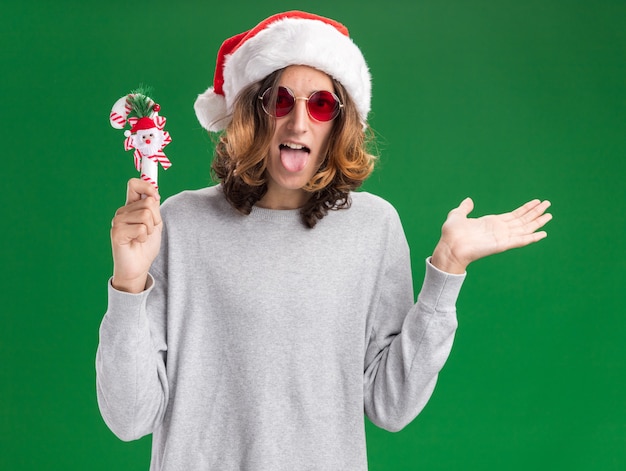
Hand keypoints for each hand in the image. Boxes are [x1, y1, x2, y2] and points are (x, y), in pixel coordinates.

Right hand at [110, 179, 162, 292]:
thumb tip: (153, 193)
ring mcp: (117, 221)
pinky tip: (137, 242)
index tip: (156, 196)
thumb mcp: (155, 224)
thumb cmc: (146, 246)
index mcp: (130, 207)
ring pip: (146, 215)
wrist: (138, 266)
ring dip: (150, 229)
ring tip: (142, 237)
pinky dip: (144, 236)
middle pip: (148, 202)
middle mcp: (122, 211)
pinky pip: (140, 227)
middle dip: (155, 219)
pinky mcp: (117, 232)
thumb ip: (154, 208)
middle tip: (148, 231)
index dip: (147, 186)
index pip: (134, 184)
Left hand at [431, 198, 551, 273]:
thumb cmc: (451, 234)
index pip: (513, 215)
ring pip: (525, 228)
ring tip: (550, 215)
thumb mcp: (457, 215)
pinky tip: (543, 233)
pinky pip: (521, 240)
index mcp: (491, 223)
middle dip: (535, 212)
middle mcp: (499, 230)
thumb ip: (465, 208)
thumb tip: (468, 200)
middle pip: (522, 220)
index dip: (526, 209)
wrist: (449, 246)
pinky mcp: (502, 245)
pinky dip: (532, 237)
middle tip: (548, 204)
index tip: (537, 202)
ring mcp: (502, 237)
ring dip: (537, 222)